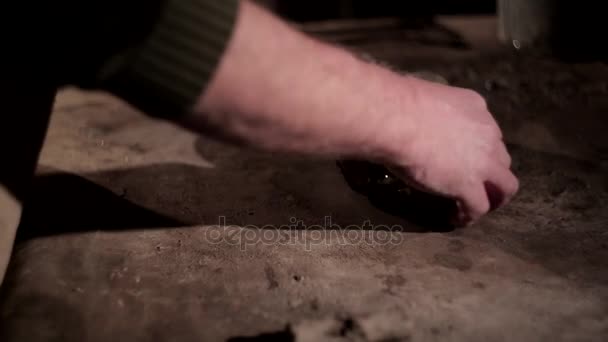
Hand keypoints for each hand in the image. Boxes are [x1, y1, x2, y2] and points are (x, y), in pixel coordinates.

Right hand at [386, 77, 517, 225]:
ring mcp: (482, 163)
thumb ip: (433, 110)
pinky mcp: (468, 185)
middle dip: (490, 172)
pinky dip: (470, 215)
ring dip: (494, 197)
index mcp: (475, 108)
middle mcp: (487, 134)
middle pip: (501, 159)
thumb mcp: (426, 98)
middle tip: (473, 182)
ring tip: (476, 206)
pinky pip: (479, 207)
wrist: (398, 120)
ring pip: (506, 186)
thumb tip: (417, 119)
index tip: (463, 156)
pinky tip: (456, 218)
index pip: (487, 132)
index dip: (478, 147)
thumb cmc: (401, 105)